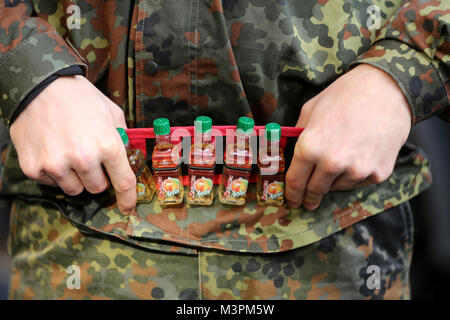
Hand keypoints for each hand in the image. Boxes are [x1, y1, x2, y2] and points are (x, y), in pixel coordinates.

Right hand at [10, 75, 136, 214]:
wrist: (39, 85)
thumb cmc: (79, 97)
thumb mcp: (112, 112)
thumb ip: (122, 138)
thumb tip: (127, 158)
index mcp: (107, 145)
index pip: (123, 183)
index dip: (127, 199)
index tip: (128, 208)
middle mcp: (83, 158)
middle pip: (97, 188)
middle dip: (98, 177)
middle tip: (89, 158)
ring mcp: (56, 165)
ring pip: (75, 189)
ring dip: (76, 177)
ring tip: (69, 152)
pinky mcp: (34, 168)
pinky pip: (52, 183)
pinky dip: (54, 172)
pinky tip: (52, 150)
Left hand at [285, 64, 411, 209]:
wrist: (387, 89)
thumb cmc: (345, 95)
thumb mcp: (310, 110)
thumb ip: (297, 136)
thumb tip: (289, 154)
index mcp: (310, 147)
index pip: (295, 182)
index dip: (291, 194)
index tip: (291, 200)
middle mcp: (332, 163)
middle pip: (315, 191)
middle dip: (309, 198)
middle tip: (307, 202)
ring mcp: (357, 171)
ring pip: (337, 187)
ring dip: (333, 181)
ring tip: (341, 159)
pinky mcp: (377, 174)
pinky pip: (358, 182)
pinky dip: (353, 175)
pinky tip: (358, 156)